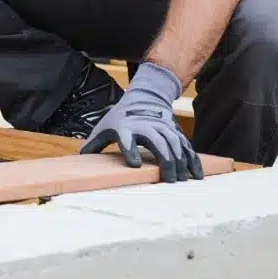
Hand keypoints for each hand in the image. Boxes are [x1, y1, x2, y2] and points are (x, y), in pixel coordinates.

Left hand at [79, 62, 203, 182]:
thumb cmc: (120, 118)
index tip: (134, 164)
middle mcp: (146, 126)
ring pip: (175, 144)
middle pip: (158, 143)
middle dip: (164, 161)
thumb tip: (81, 157)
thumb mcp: (104, 127)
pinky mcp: (175, 132)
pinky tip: (196, 175)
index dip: (130, 149)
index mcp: (126, 127)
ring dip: (180, 162)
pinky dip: (193, 160)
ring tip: (182, 180)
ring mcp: (163, 128)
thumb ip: (95, 143)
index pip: (127, 138)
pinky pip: (186, 146)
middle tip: (167, 180)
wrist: (143, 98)